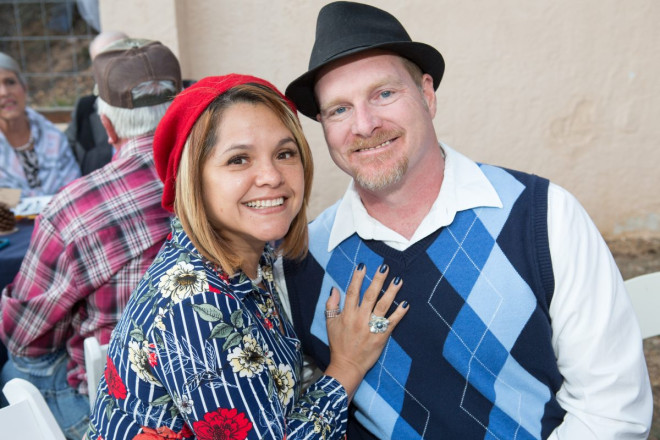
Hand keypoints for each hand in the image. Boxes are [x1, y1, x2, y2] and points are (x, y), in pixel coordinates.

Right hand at [324, 263, 408, 399]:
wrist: (347, 365)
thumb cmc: (338, 344)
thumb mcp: (330, 324)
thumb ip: (331, 305)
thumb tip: (334, 288)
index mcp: (347, 314)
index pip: (352, 292)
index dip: (357, 278)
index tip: (363, 266)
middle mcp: (359, 319)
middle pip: (370, 295)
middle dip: (377, 280)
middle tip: (385, 267)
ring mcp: (371, 328)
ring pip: (382, 306)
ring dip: (391, 292)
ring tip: (398, 280)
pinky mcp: (381, 336)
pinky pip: (392, 322)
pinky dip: (399, 313)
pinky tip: (406, 303)